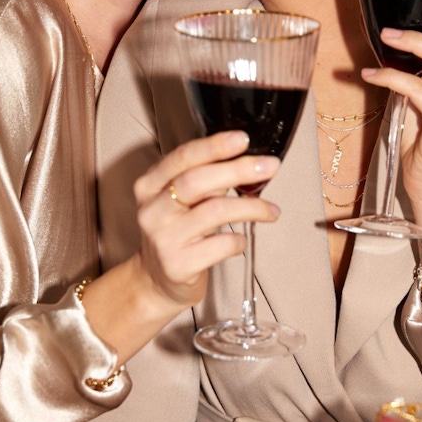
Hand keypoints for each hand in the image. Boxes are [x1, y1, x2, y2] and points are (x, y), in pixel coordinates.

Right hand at [133, 130, 279, 311]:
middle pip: (198, 180)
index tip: (242, 140)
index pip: (182, 157)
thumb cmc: (176, 235)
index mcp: (150, 186)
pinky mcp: (178, 265)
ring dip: (251, 208)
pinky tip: (242, 239)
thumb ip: (203, 182)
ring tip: (270, 210)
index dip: (214, 147)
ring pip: (214, 211)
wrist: (155, 282)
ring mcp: (164, 238)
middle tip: (268, 167)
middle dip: (238, 170)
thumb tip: (245, 162)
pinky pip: (221, 245)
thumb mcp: (180, 202)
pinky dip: (239, 240)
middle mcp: (152, 210)